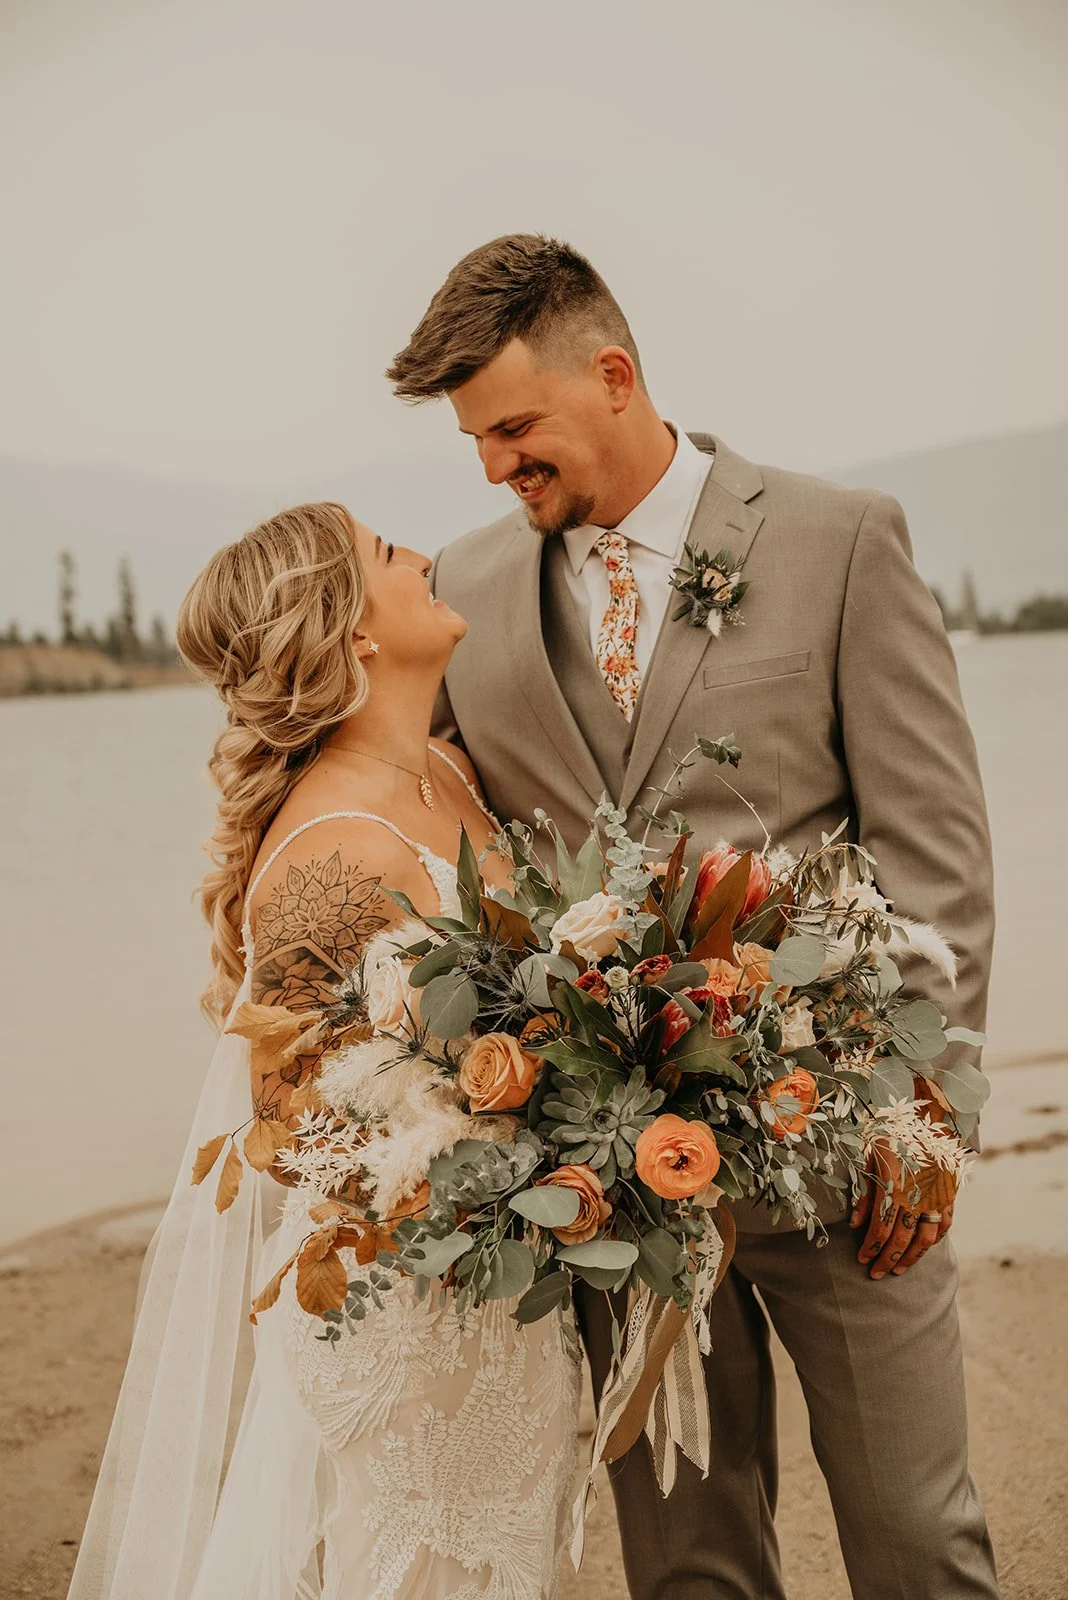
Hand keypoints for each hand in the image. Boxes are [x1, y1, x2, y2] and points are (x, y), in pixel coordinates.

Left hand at [850, 1142, 955, 1278]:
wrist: (929, 1117)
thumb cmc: (892, 1135)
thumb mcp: (869, 1157)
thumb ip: (863, 1193)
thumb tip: (855, 1224)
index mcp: (893, 1184)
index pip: (881, 1227)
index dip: (871, 1247)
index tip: (861, 1259)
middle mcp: (917, 1195)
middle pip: (902, 1239)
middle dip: (887, 1259)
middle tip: (875, 1274)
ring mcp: (936, 1197)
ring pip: (926, 1239)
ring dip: (911, 1258)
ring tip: (898, 1270)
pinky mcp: (949, 1195)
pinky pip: (943, 1226)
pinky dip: (933, 1241)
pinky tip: (921, 1249)